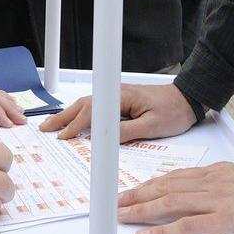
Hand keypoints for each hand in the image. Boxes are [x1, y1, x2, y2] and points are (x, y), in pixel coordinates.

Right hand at [37, 83, 196, 141]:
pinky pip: (96, 107)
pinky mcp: (121, 101)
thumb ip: (126, 132)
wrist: (188, 99)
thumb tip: (101, 139)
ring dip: (69, 114)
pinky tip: (76, 120)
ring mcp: (117, 96)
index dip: (75, 125)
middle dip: (63, 117)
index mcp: (121, 97)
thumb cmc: (173, 111)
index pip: (92, 111)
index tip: (63, 136)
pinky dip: (81, 114)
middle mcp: (116, 93)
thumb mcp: (151, 126)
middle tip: (45, 128)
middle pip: (83, 104)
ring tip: (54, 125)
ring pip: (88, 105)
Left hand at [118, 161, 233, 233]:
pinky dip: (162, 232)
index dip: (153, 183)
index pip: (177, 177)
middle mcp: (211, 184)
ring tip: (122, 214)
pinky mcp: (224, 221)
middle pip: (165, 188)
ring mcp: (215, 202)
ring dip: (141, 209)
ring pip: (168, 203)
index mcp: (217, 174)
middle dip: (138, 195)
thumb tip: (218, 186)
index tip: (138, 188)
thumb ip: (228, 181)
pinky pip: (186, 227)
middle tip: (118, 201)